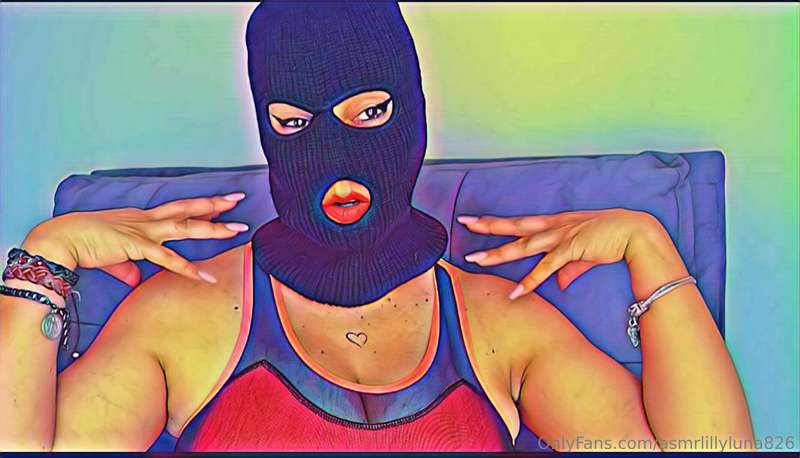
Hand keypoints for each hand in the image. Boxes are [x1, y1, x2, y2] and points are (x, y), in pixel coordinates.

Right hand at [21, 193, 248, 286]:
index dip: (200, 206)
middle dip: (216, 204)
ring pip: (186, 226)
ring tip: (237, 230)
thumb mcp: (112, 255)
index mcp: (141, 218)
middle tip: (239, 199)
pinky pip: (168, 259)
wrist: (62, 238)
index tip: (221, 202)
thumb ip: (127, 267)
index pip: (178, 209)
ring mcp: (144, 231)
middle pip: (188, 208)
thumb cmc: (82, 243)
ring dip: (213, 228)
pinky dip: (188, 269)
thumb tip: (133, 279)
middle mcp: (147, 220)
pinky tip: (206, 276)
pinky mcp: (137, 246)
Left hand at [457, 209, 685, 299]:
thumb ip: (570, 268)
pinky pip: (546, 268)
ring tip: (476, 260)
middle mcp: (555, 226)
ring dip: (499, 254)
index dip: (498, 222)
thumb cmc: (614, 239)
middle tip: (465, 222)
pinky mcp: (572, 248)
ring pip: (523, 245)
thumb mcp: (586, 255)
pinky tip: (515, 292)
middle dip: (488, 226)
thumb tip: (559, 283)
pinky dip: (530, 281)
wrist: (638, 233)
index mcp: (557, 223)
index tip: (476, 220)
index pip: (520, 222)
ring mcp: (561, 236)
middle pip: (514, 226)